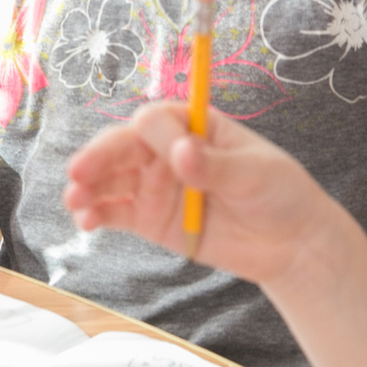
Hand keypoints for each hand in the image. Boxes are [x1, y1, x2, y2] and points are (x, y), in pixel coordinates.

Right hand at [62, 101, 353, 292]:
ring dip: (88, 187)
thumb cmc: (281, 194)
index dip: (155, 135)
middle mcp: (166, 151)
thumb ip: (214, 164)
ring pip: (111, 179)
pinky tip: (86, 222)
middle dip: (99, 158)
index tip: (172, 156)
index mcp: (192, 126)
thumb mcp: (255, 173)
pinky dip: (96, 215)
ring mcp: (155, 186)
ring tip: (75, 201)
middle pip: (122, 146)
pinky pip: (115, 213)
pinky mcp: (150, 220)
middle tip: (79, 174)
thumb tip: (181, 151)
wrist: (291, 246)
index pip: (156, 120)